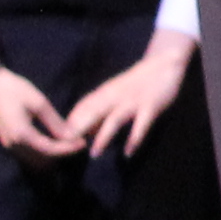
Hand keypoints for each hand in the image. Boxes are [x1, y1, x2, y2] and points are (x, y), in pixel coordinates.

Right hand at [0, 56, 71, 160]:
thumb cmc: (16, 90)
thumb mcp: (39, 102)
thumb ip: (55, 123)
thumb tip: (72, 136)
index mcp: (21, 134)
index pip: (49, 150)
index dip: (68, 148)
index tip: (83, 143)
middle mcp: (14, 145)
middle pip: (43, 160)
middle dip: (61, 153)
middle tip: (77, 142)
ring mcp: (9, 146)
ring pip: (35, 161)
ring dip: (52, 155)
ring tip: (67, 142)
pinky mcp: (9, 143)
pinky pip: (28, 156)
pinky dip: (42, 153)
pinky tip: (54, 141)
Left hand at [54, 32, 195, 159]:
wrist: (164, 65)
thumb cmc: (136, 83)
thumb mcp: (113, 93)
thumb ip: (98, 109)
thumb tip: (83, 130)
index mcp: (104, 94)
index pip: (81, 109)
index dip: (68, 124)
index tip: (56, 140)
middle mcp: (115, 97)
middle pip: (92, 114)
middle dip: (79, 130)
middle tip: (66, 148)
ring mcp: (133, 102)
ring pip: (114, 120)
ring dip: (103, 137)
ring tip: (94, 154)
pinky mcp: (150, 106)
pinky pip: (141, 125)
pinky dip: (134, 139)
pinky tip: (128, 153)